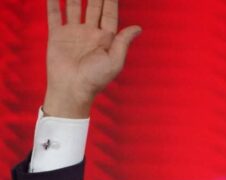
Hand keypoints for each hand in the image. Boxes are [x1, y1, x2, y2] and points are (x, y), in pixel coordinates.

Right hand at [44, 0, 141, 117]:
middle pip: (93, 6)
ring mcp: (73, 33)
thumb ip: (124, 42)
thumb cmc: (95, 79)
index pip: (109, 13)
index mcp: (105, 39)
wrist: (71, 90)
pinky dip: (52, 2)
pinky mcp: (57, 36)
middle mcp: (90, 33)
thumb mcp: (115, 61)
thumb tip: (138, 28)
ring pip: (73, 5)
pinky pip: (54, 14)